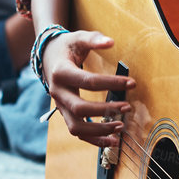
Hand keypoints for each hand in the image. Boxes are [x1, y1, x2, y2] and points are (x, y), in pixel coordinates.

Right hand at [38, 29, 133, 148]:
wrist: (47, 57)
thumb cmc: (66, 47)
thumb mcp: (77, 38)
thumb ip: (93, 39)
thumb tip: (111, 42)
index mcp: (61, 73)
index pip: (88, 81)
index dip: (111, 83)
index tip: (131, 83)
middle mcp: (58, 93)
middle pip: (80, 109)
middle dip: (105, 110)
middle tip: (126, 107)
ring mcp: (60, 106)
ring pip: (76, 127)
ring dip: (99, 130)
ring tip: (120, 127)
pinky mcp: (65, 114)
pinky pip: (78, 133)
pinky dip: (95, 139)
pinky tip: (112, 140)